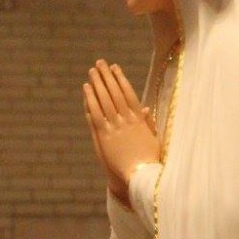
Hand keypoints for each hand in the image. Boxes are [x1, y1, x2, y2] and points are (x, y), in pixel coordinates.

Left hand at [83, 60, 160, 206]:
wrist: (140, 175)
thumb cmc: (149, 160)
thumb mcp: (152, 139)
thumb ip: (147, 123)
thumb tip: (146, 109)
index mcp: (140, 119)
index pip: (129, 93)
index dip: (121, 79)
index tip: (116, 68)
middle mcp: (127, 120)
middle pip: (115, 93)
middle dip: (107, 76)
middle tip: (100, 63)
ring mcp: (115, 127)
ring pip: (104, 100)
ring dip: (98, 84)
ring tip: (92, 71)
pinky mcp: (104, 136)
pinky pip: (96, 113)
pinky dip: (90, 100)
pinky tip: (86, 89)